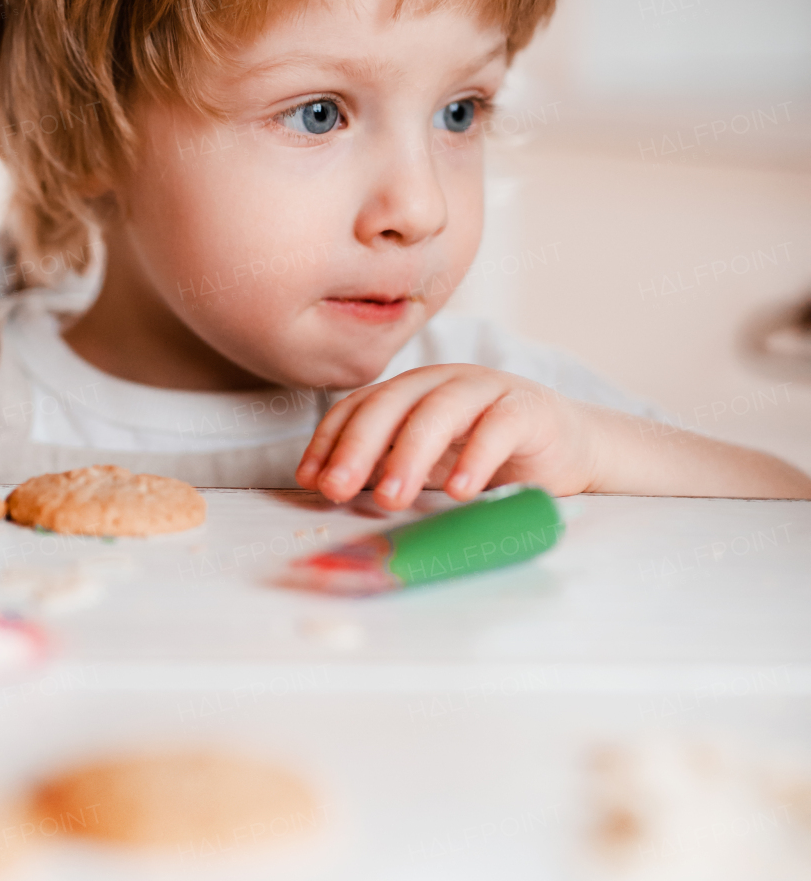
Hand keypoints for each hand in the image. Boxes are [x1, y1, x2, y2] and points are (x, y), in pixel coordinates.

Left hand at [296, 364, 600, 508]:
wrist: (570, 447)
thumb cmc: (489, 456)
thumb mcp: (429, 463)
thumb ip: (387, 467)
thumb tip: (332, 489)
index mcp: (412, 390)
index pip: (360, 406)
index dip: (331, 439)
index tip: (310, 478)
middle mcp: (443, 381)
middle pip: (391, 404)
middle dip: (358, 447)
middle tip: (337, 490)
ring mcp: (487, 389)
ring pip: (439, 411)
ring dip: (410, 456)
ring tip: (391, 499)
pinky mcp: (529, 408)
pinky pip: (498, 427)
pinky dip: (476, 458)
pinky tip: (458, 492)